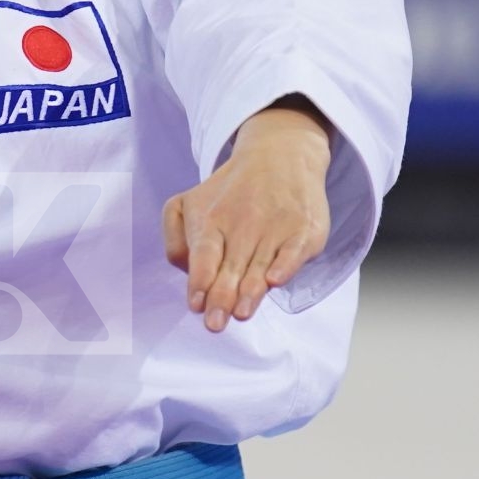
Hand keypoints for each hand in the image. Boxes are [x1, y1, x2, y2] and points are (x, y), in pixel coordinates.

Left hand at [162, 101, 331, 331]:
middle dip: (222, 297)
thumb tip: (186, 272)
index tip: (196, 303)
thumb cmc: (229, 192)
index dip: (200, 279)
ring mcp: (275, 227)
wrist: (280, 154)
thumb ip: (175, 238)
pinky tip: (275, 279)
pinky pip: (293, 251)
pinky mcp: (303, 230)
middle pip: (231, 266)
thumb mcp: (188, 203)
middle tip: (215, 323)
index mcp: (211, 220)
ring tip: (242, 312)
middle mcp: (242, 223)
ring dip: (251, 290)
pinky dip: (285, 265)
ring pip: (260, 265)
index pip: (204, 254)